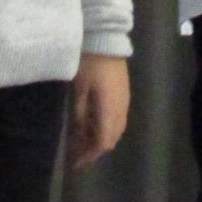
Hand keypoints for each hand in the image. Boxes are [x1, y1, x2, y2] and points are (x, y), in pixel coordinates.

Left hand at [67, 54, 129, 170]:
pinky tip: (94, 123)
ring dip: (101, 138)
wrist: (106, 40)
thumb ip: (81, 114)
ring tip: (84, 139)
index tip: (76, 162)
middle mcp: (121, 109)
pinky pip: (118, 119)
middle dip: (94, 149)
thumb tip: (80, 134)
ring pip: (116, 130)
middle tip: (77, 152)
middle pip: (111, 139)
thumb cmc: (89, 63)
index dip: (90, 154)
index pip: (102, 141)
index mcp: (109, 109)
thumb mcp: (79, 90)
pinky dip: (106, 127)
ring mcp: (125, 101)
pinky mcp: (124, 94)